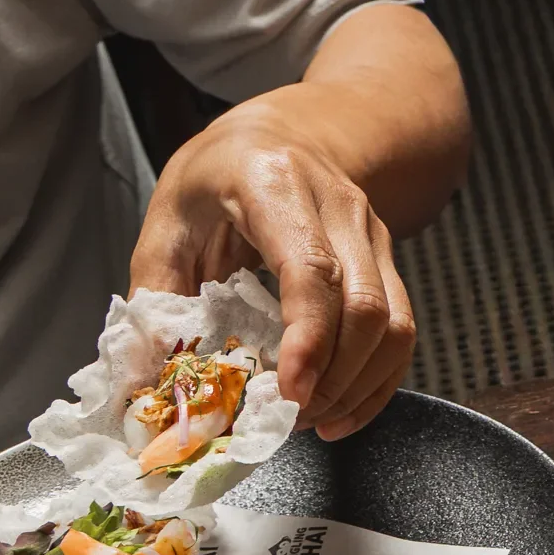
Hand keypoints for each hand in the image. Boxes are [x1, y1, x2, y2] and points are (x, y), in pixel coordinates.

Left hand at [132, 99, 415, 440]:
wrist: (282, 134)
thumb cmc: (219, 174)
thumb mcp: (167, 220)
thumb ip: (157, 295)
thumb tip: (151, 378)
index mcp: (274, 185)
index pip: (311, 269)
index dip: (307, 340)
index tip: (289, 394)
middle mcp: (338, 206)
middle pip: (364, 305)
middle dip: (333, 377)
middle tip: (287, 419)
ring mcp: (373, 234)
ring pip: (395, 324)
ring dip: (358, 385)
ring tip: (313, 420)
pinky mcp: (388, 262)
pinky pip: (403, 331)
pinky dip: (378, 381)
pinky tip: (343, 410)